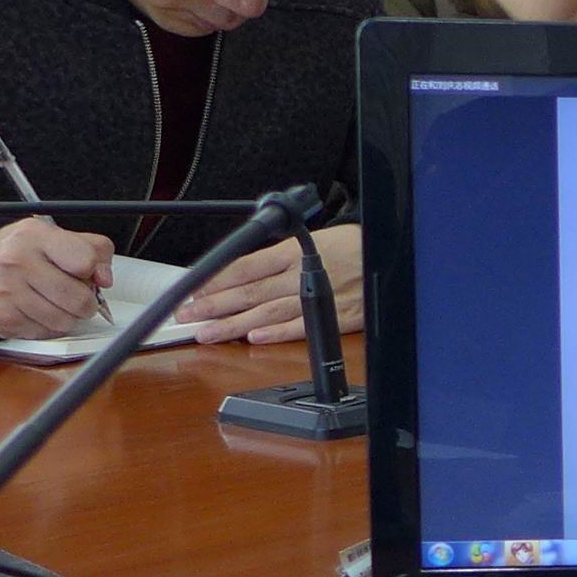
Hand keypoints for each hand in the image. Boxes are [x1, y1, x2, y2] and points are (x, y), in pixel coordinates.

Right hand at [0, 216, 113, 338]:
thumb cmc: (23, 251)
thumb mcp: (57, 235)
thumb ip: (93, 250)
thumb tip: (105, 279)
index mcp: (35, 237)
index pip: (85, 260)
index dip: (93, 270)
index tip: (86, 272)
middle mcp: (17, 263)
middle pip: (78, 298)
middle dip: (86, 302)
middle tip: (79, 296)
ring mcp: (7, 293)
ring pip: (64, 322)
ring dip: (68, 317)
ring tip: (58, 302)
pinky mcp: (2, 318)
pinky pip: (44, 333)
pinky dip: (48, 327)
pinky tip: (40, 311)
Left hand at [182, 224, 365, 345]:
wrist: (389, 257)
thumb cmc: (353, 246)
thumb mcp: (314, 238)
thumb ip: (282, 255)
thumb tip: (246, 270)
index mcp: (293, 253)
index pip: (245, 266)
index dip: (216, 280)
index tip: (193, 290)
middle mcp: (300, 275)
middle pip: (249, 292)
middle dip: (214, 305)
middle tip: (187, 316)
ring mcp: (315, 297)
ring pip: (267, 312)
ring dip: (234, 324)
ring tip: (207, 333)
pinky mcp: (332, 316)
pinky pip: (300, 327)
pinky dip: (275, 334)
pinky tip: (253, 338)